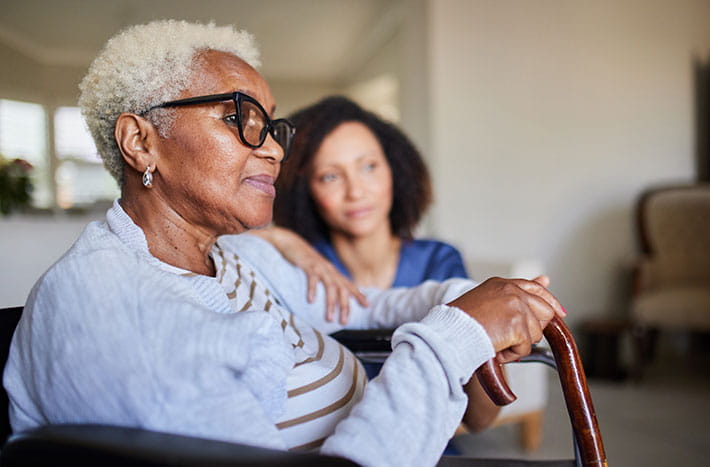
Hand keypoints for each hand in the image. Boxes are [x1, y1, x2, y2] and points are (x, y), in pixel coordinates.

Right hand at [252, 226, 368, 322]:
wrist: (292, 243)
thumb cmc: (305, 261)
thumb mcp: (319, 271)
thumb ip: (327, 281)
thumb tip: (332, 296)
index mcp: (333, 273)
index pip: (349, 285)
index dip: (359, 295)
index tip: (367, 306)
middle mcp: (330, 270)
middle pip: (342, 289)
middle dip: (345, 306)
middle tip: (344, 322)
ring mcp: (320, 267)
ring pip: (330, 286)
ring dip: (331, 303)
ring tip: (330, 318)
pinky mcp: (308, 265)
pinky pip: (312, 278)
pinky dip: (313, 289)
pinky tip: (311, 301)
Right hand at [448, 277, 565, 362]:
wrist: (448, 333)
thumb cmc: (460, 321)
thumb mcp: (488, 299)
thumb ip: (516, 291)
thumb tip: (547, 278)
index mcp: (502, 284)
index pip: (536, 289)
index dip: (550, 303)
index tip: (559, 313)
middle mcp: (511, 291)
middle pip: (543, 312)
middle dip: (532, 329)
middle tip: (511, 337)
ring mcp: (516, 307)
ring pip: (535, 333)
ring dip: (517, 344)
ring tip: (495, 341)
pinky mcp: (517, 325)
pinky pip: (525, 348)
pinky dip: (511, 354)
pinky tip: (495, 348)